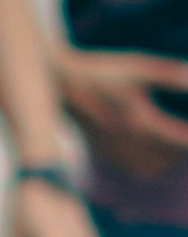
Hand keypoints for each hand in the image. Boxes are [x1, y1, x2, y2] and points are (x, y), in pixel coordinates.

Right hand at [57, 50, 187, 187]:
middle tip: (187, 141)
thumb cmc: (102, 73)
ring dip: (171, 161)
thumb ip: (172, 75)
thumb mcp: (139, 67)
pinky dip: (152, 166)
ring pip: (155, 168)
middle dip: (185, 151)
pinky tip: (157, 155)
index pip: (181, 140)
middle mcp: (130, 141)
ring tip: (177, 147)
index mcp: (141, 120)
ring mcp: (117, 151)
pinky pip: (135, 169)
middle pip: (171, 159)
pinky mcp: (106, 153)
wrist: (61, 85)